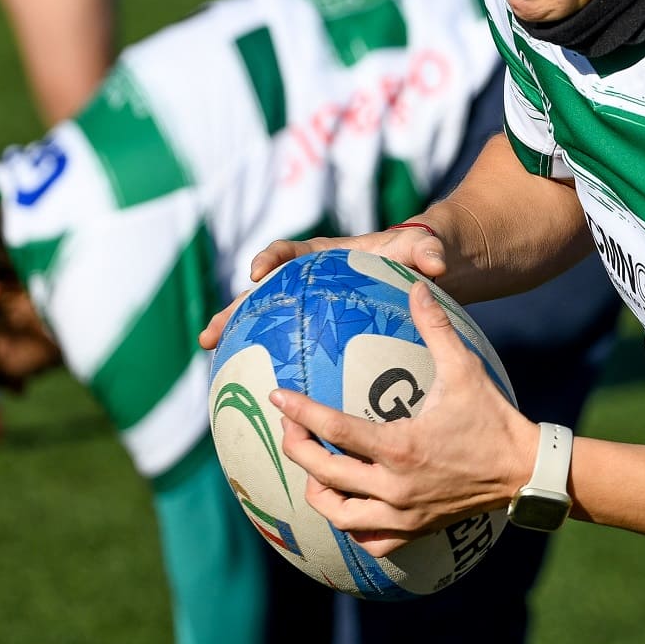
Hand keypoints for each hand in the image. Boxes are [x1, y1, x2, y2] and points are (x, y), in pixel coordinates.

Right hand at [198, 225, 448, 349]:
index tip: (258, 273)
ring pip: (268, 324)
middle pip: (263, 294)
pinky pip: (292, 348)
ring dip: (239, 341)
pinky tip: (260, 393)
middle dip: (235, 311)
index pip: (289, 251)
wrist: (427, 273)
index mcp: (326, 255)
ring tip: (214, 363)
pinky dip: (273, 364)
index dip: (271, 258)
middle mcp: (310, 282)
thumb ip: (427, 252)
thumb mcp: (424, 250)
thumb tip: (434, 264)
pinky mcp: (321, 332)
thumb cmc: (421, 255)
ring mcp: (311, 308)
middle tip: (210, 334)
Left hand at [273, 281, 535, 555]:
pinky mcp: (413, 532)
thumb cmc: (491, 417)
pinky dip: (349, 526)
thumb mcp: (464, 367)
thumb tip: (417, 285)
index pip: (336, 431)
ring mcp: (403, 515)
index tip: (278, 396)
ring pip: (339, 515)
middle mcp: (395, 486)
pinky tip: (344, 504)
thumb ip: (436, 327)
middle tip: (288, 426)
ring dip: (318, 491)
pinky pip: (368, 541)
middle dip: (297, 449)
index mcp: (401, 446)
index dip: (302, 412)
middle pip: (325, 475)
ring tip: (312, 466)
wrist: (522, 469)